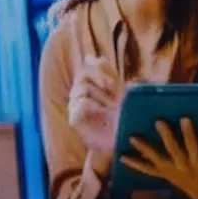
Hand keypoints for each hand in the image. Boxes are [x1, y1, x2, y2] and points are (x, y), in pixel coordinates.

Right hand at [66, 23, 139, 162]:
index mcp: (94, 84)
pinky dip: (89, 105)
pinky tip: (100, 110)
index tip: (112, 79)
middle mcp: (83, 92)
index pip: (91, 65)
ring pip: (81, 88)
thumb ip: (110, 75)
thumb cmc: (122, 117)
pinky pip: (76, 105)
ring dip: (98, 95)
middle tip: (112, 88)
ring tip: (109, 105)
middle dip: (99, 78)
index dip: (101, 67)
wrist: (119, 141)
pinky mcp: (74, 119)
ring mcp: (77, 105)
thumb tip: (97, 57)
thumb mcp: (121, 94)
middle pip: (83, 73)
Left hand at [116, 118, 197, 198]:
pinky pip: (148, 170)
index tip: (184, 118)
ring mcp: (172, 172)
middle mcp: (184, 168)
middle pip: (174, 151)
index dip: (189, 133)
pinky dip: (135, 164)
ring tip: (132, 138)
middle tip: (158, 122)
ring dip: (145, 149)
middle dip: (166, 137)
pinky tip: (123, 157)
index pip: (193, 146)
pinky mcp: (165, 175)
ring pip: (157, 160)